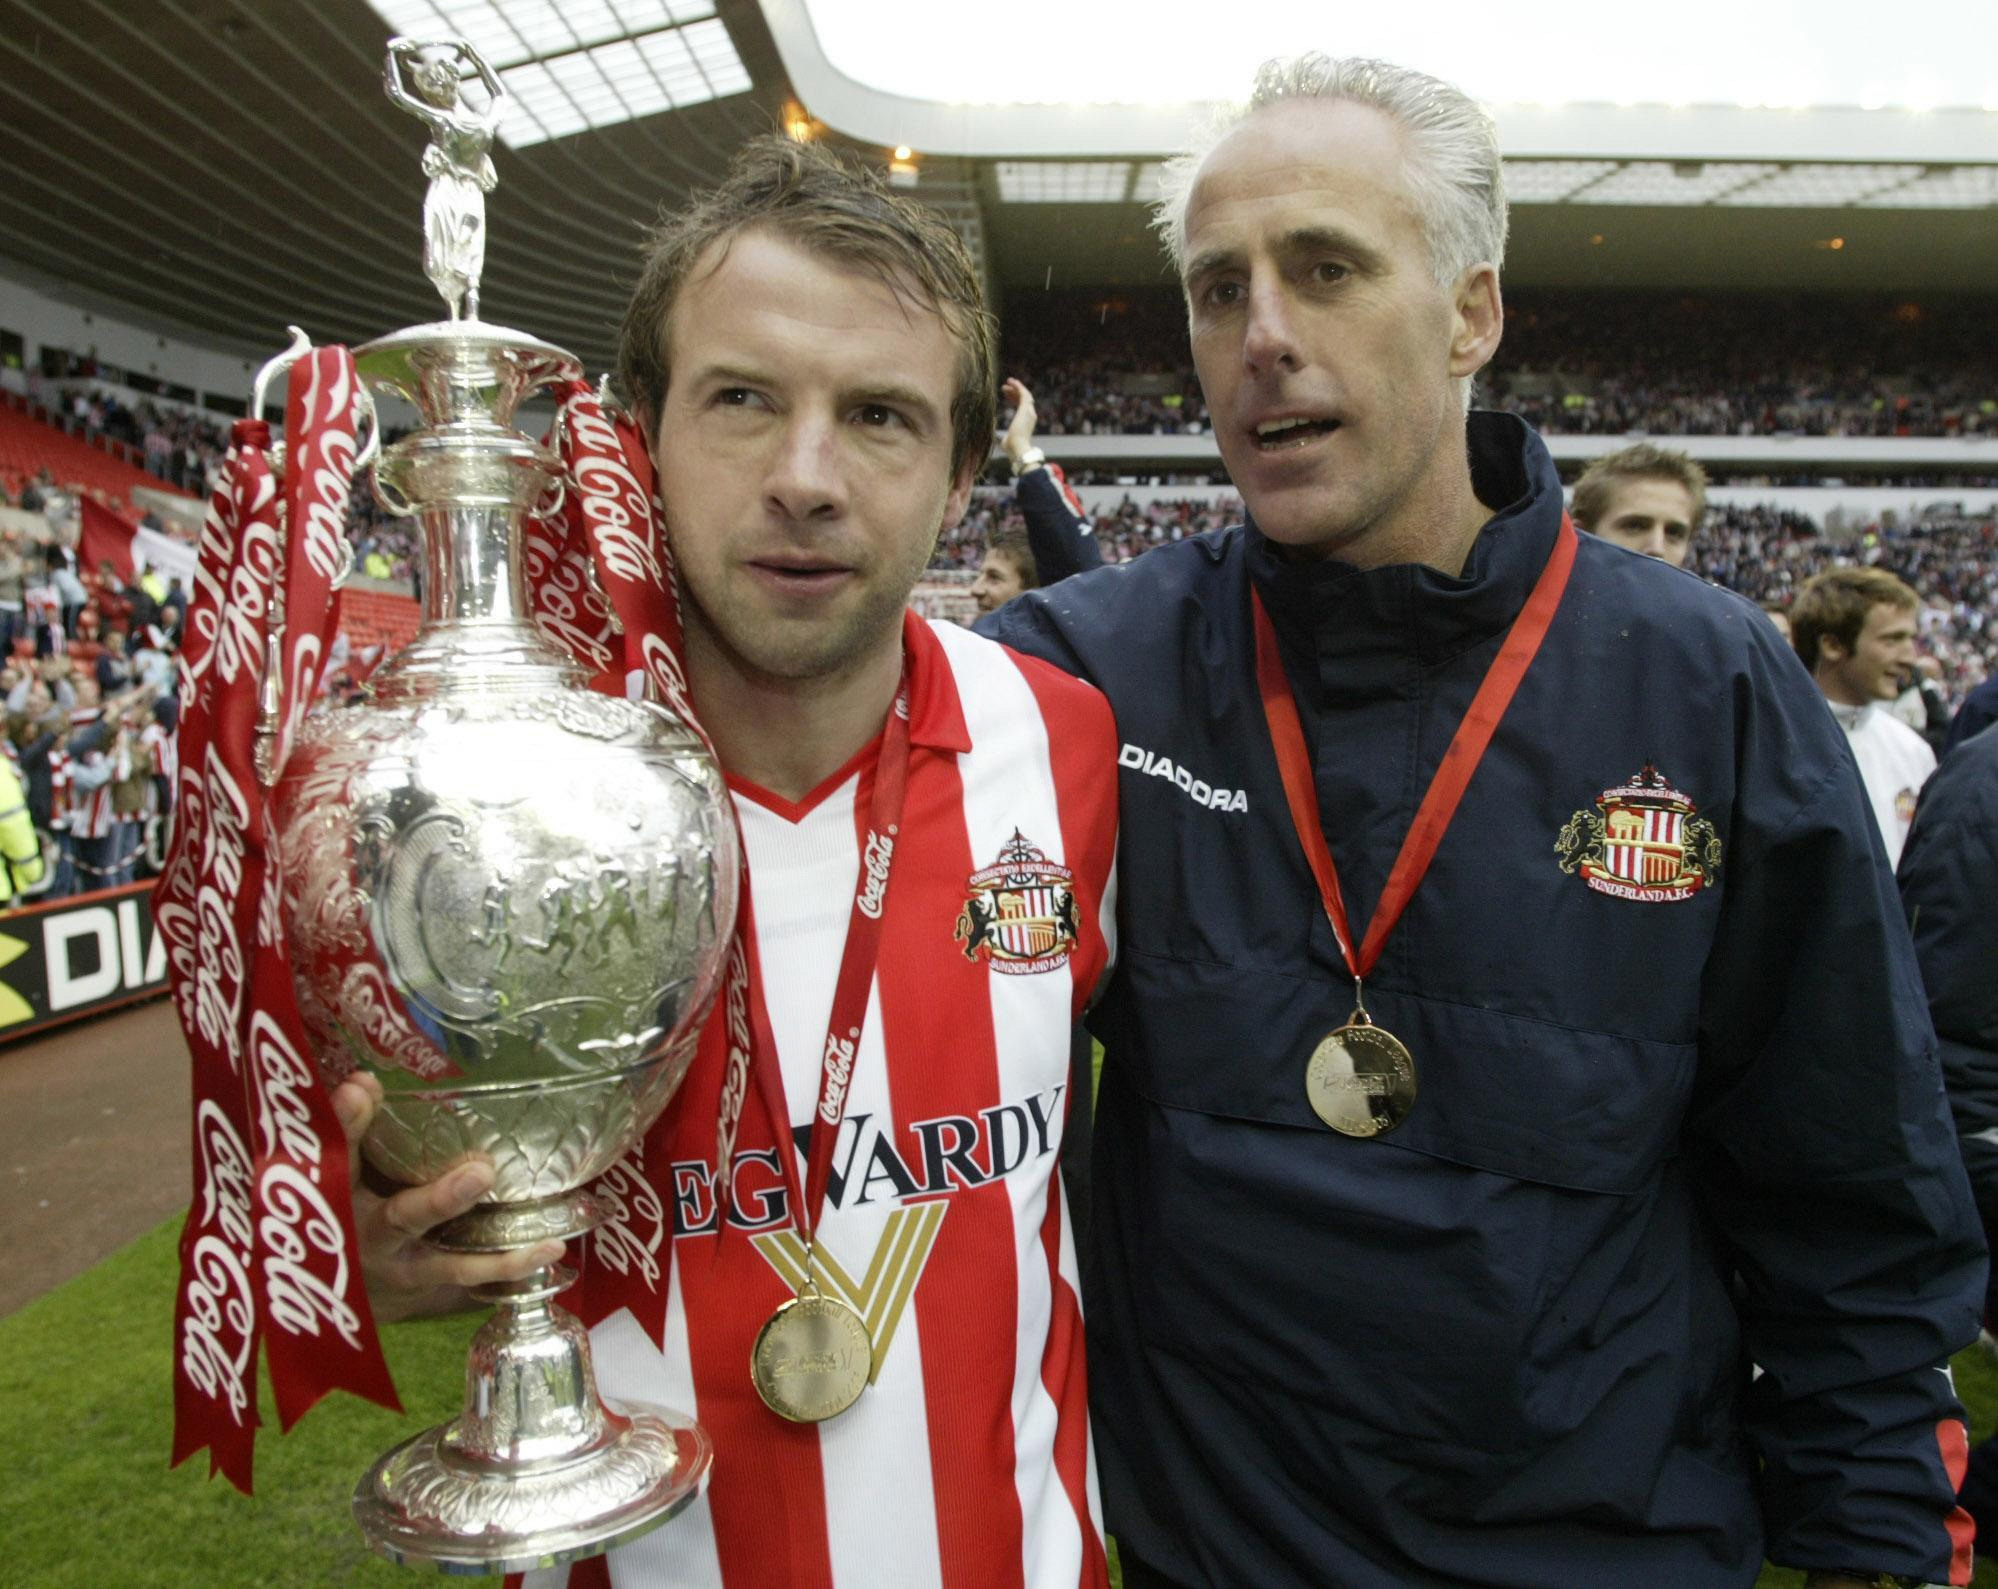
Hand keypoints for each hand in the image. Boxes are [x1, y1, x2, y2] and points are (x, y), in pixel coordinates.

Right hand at [331, 1071, 564, 1323]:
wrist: (341, 1289)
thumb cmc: (345, 1211)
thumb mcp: (340, 1172)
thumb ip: (355, 1130)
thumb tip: (365, 1080)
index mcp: (341, 1197)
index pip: (340, 1155)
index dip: (348, 1124)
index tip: (361, 1087)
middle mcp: (373, 1239)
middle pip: (404, 1218)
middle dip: (441, 1198)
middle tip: (481, 1171)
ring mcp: (406, 1272)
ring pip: (452, 1267)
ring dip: (499, 1258)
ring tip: (548, 1242)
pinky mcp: (432, 1293)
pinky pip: (475, 1288)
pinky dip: (512, 1276)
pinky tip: (551, 1256)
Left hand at [1002, 378, 1037, 466]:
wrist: (1018, 448)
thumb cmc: (1011, 448)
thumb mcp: (1005, 440)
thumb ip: (1004, 436)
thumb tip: (998, 437)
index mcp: (1025, 423)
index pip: (1021, 407)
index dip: (1014, 399)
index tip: (1006, 395)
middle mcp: (1030, 416)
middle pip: (1023, 400)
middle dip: (1014, 392)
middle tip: (1004, 387)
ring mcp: (1029, 412)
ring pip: (1025, 395)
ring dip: (1017, 387)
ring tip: (1008, 381)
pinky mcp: (1027, 408)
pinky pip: (1024, 393)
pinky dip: (1019, 386)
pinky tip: (1012, 381)